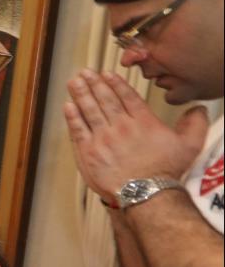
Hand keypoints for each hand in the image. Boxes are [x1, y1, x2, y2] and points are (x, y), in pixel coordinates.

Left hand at [64, 70, 207, 201]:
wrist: (145, 193)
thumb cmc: (165, 172)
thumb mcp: (189, 145)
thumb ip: (195, 124)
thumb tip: (199, 109)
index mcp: (143, 122)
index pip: (127, 97)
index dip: (115, 84)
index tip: (106, 74)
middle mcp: (121, 126)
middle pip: (105, 100)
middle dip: (94, 84)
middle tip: (85, 73)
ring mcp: (103, 139)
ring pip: (90, 111)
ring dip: (80, 94)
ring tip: (74, 82)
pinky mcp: (89, 153)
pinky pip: (78, 131)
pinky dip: (72, 117)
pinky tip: (68, 106)